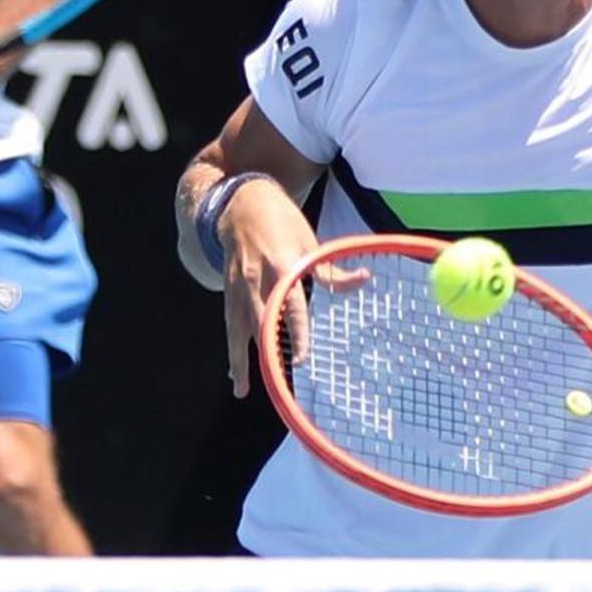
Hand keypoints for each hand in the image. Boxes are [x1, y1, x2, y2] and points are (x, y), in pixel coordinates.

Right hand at [216, 181, 323, 397]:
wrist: (242, 203)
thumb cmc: (282, 222)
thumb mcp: (310, 241)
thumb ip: (332, 271)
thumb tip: (364, 279)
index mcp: (281, 264)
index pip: (291, 306)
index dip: (297, 333)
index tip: (303, 358)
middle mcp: (255, 278)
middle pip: (260, 322)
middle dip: (268, 353)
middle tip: (277, 382)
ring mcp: (237, 285)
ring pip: (237, 329)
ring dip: (240, 360)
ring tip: (241, 388)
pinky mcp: (227, 290)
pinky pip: (229, 324)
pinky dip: (232, 348)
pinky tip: (234, 371)